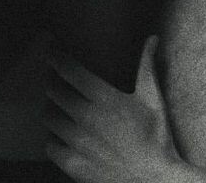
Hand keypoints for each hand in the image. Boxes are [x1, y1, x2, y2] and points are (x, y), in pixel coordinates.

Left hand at [45, 34, 185, 180]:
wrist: (155, 182)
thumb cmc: (156, 140)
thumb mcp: (153, 101)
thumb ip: (147, 67)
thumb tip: (153, 38)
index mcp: (104, 98)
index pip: (68, 70)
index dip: (55, 57)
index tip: (50, 51)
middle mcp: (86, 118)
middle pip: (53, 91)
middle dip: (52, 83)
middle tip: (55, 81)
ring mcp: (78, 143)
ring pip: (49, 117)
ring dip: (52, 110)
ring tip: (59, 109)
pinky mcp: (74, 166)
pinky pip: (50, 146)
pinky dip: (54, 139)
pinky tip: (62, 138)